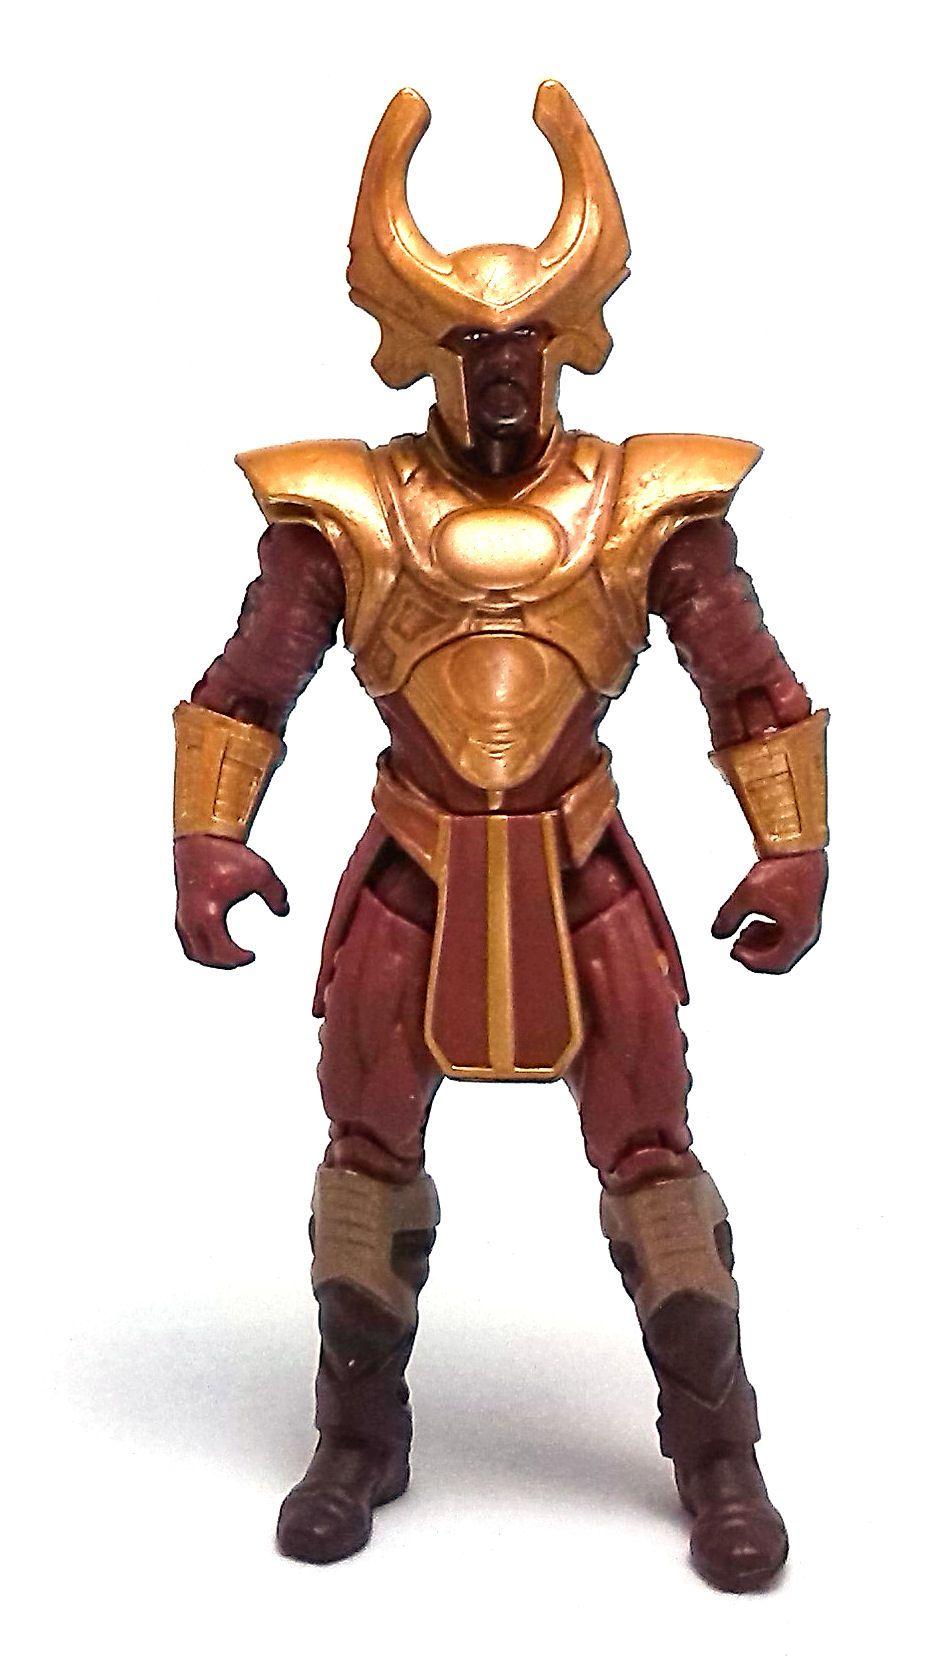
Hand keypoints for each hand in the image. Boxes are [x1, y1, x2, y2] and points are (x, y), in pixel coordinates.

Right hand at [174, 834, 288, 967]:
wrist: (202, 839)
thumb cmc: (230, 856)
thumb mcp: (261, 874)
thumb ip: (277, 895)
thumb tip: (284, 912)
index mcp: (209, 913)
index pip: (222, 951)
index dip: (238, 958)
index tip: (252, 955)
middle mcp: (191, 919)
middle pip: (205, 957)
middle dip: (225, 963)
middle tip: (243, 959)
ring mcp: (183, 916)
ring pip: (193, 952)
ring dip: (211, 958)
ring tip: (231, 956)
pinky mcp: (181, 911)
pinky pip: (187, 941)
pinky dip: (201, 948)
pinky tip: (218, 945)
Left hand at [711, 851, 827, 973]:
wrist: (799, 844)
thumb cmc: (779, 869)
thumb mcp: (746, 895)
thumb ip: (728, 917)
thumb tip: (716, 934)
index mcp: (799, 934)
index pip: (775, 964)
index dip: (752, 962)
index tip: (733, 951)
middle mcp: (808, 932)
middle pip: (780, 959)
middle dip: (755, 955)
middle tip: (735, 946)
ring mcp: (807, 922)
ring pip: (782, 946)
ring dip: (761, 944)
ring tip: (741, 933)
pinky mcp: (803, 911)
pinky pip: (786, 933)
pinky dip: (769, 933)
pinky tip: (752, 923)